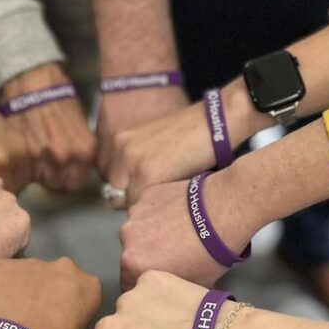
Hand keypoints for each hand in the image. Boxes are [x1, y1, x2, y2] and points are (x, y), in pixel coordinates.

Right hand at [0, 64, 95, 190]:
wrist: (33, 78)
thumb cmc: (59, 96)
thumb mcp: (80, 124)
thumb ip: (78, 149)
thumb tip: (73, 167)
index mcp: (85, 151)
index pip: (77, 183)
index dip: (69, 177)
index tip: (64, 171)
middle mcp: (65, 157)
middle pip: (58, 185)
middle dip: (53, 177)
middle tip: (47, 164)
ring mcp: (41, 157)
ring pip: (39, 181)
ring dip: (36, 174)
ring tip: (34, 157)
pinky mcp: (20, 152)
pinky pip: (22, 172)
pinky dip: (22, 167)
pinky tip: (23, 153)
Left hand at [0, 258, 101, 328]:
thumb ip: (69, 319)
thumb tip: (55, 320)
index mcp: (87, 286)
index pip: (80, 289)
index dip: (65, 303)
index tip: (55, 318)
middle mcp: (62, 267)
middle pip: (53, 274)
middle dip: (43, 289)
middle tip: (29, 315)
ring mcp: (30, 264)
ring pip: (23, 274)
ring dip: (17, 290)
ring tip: (5, 316)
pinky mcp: (0, 266)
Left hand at [108, 81, 256, 205]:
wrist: (216, 121)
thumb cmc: (194, 137)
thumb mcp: (156, 147)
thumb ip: (139, 167)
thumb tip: (133, 198)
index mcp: (120, 142)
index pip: (112, 184)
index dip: (131, 194)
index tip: (150, 195)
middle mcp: (120, 150)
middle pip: (115, 196)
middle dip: (135, 202)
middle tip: (159, 201)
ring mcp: (132, 161)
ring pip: (129, 202)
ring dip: (147, 207)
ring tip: (168, 201)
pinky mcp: (147, 173)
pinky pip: (144, 204)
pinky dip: (159, 207)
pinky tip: (175, 199)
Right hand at [120, 170, 249, 290]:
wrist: (223, 213)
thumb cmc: (209, 254)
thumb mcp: (191, 285)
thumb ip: (169, 287)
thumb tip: (170, 289)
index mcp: (132, 263)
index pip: (129, 282)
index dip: (146, 284)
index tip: (160, 281)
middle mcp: (128, 237)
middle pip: (133, 253)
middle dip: (148, 257)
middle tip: (172, 256)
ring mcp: (136, 212)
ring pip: (140, 230)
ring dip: (152, 234)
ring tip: (178, 233)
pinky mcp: (148, 193)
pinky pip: (149, 209)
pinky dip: (160, 214)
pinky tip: (180, 216)